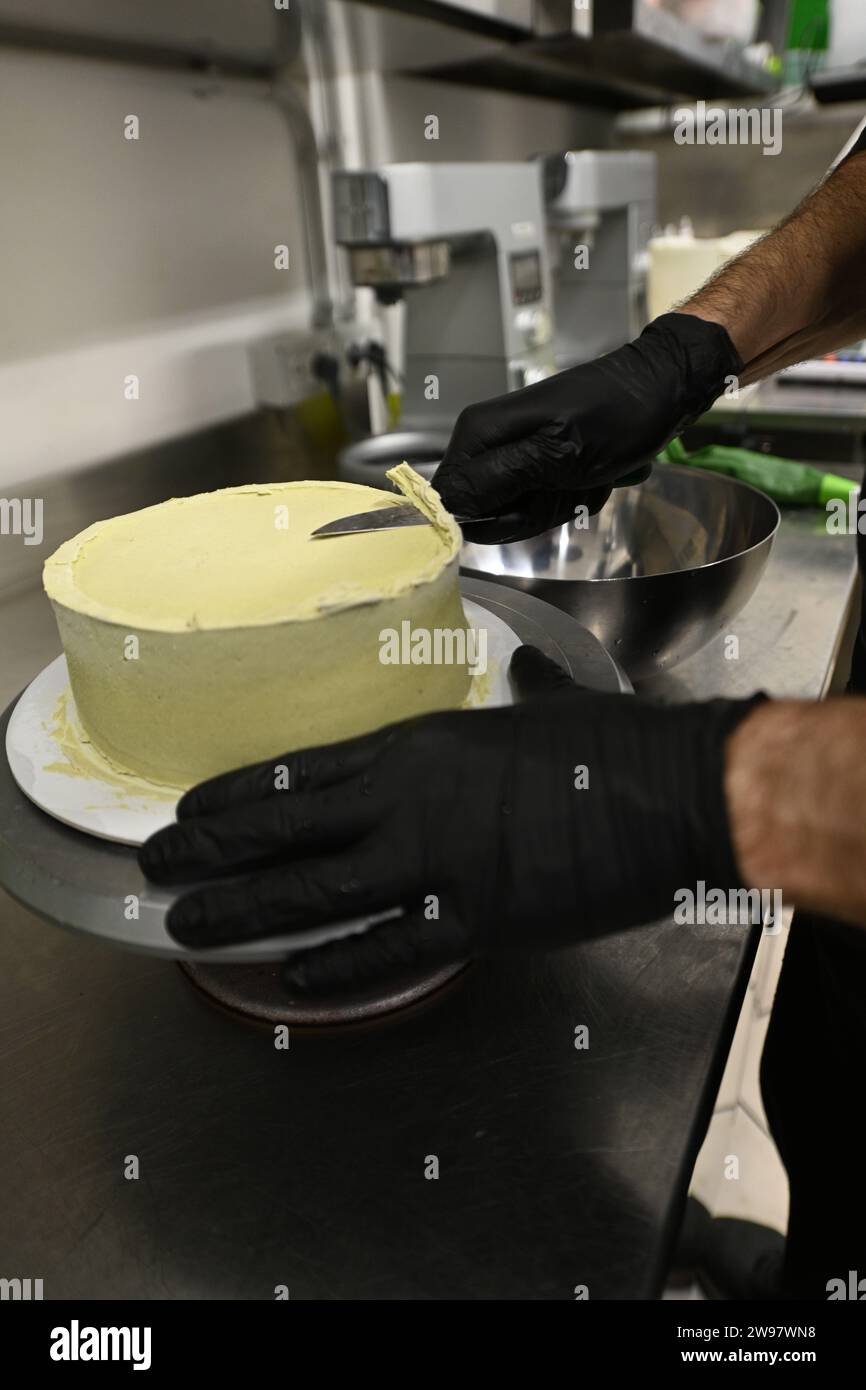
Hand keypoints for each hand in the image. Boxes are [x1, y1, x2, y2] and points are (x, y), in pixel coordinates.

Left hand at [139, 647, 758, 992]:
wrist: (673, 793)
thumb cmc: (613, 741)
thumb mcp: (547, 703)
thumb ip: (517, 691)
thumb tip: (522, 671)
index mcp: (420, 744)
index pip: (302, 769)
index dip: (237, 795)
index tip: (191, 809)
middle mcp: (410, 801)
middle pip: (285, 830)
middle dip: (211, 851)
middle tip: (156, 865)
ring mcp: (436, 864)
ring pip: (313, 896)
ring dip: (243, 913)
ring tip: (186, 925)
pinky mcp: (476, 922)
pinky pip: (386, 952)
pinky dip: (334, 970)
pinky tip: (291, 982)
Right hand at [433, 312, 742, 542]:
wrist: (662, 388)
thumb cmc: (617, 416)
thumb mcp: (559, 453)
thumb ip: (498, 480)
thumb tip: (447, 504)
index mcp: (477, 434)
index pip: (452, 501)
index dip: (492, 518)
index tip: (533, 500)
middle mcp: (484, 443)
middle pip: (484, 512)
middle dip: (531, 512)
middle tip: (569, 485)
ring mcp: (510, 453)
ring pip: (514, 513)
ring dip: (555, 506)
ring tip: (585, 478)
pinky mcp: (534, 462)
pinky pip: (537, 503)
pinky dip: (568, 499)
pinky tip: (591, 478)